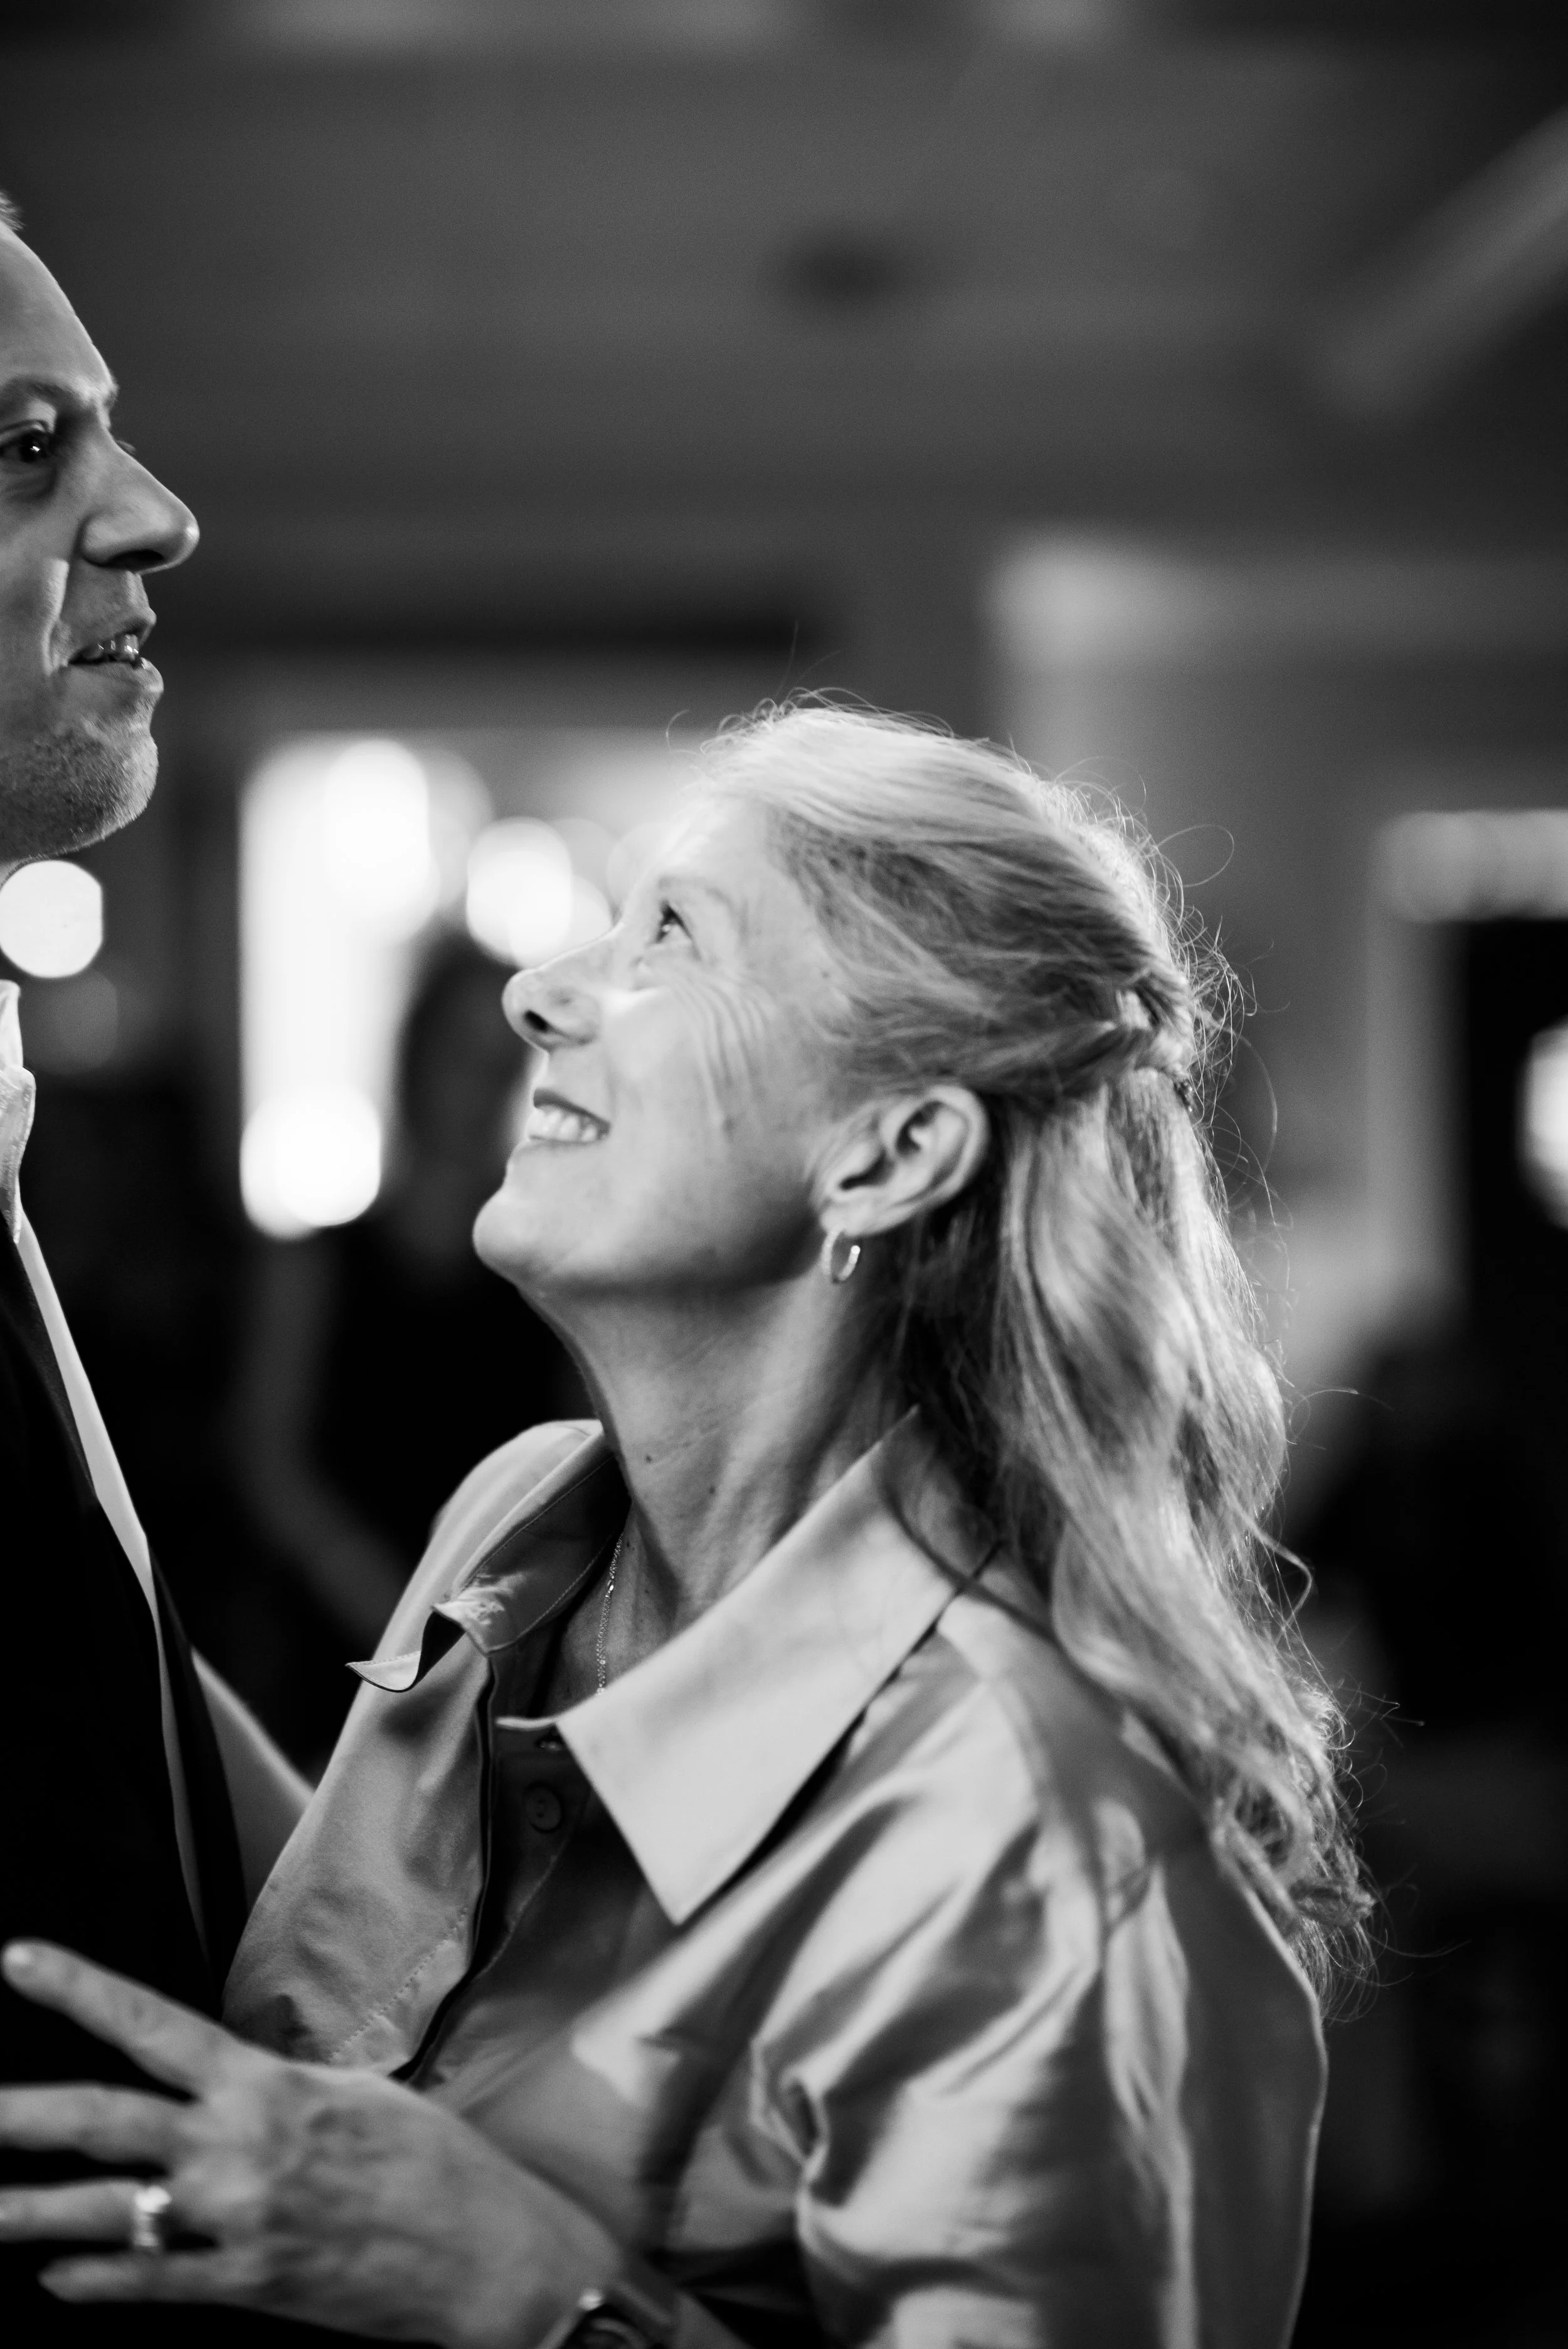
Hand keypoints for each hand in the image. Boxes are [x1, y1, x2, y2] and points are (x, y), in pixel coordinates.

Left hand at [0, 1941, 613, 2344]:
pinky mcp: (248, 2285)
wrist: (488, 2253)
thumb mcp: (358, 2095)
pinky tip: (54, 2278)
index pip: (153, 2023)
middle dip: (21, 2116)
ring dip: (30, 2213)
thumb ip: (278, 2091)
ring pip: (109, 2213)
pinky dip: (94, 2279)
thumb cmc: (435, 2165)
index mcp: (268, 2085)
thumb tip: (226, 2086)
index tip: (18, 1959)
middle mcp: (241, 2146)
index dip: (80, 1989)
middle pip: (105, 2122)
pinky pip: (151, 2282)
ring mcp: (239, 2220)